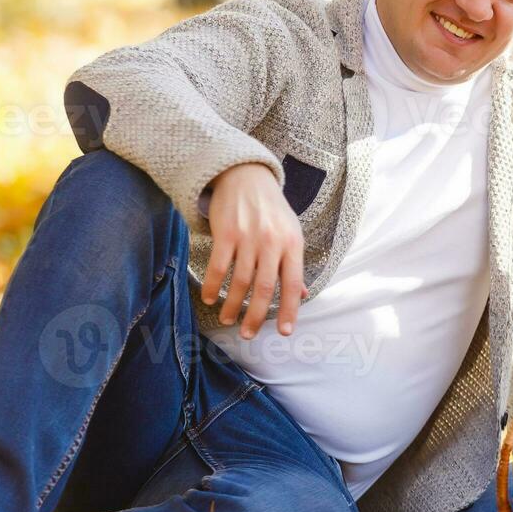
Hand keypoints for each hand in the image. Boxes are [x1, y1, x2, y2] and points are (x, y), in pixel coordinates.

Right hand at [202, 162, 308, 338]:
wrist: (246, 176)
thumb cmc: (272, 209)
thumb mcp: (291, 232)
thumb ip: (293, 263)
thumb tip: (303, 293)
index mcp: (292, 244)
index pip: (293, 283)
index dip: (289, 310)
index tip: (284, 332)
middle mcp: (272, 242)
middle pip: (265, 288)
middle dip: (255, 316)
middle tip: (248, 335)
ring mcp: (248, 238)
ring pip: (240, 281)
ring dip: (232, 305)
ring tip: (228, 319)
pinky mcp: (226, 233)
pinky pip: (218, 267)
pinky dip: (212, 286)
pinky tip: (209, 298)